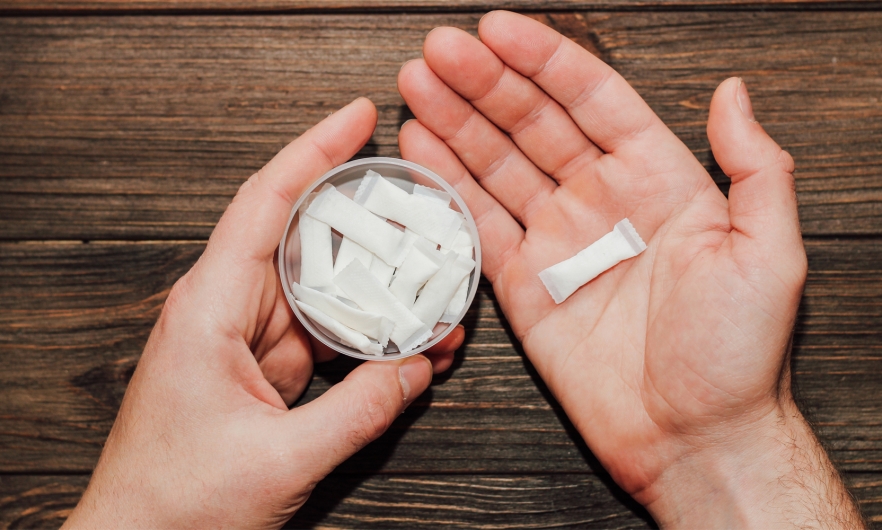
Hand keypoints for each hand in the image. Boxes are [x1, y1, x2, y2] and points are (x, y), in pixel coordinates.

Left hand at [62, 98, 462, 528]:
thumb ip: (360, 411)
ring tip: (435, 289)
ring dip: (376, 291)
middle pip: (308, 240)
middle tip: (425, 211)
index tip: (358, 116)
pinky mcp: (264, 369)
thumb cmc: (175, 504)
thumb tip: (418, 370)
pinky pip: (324, 334)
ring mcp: (248, 340)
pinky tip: (407, 343)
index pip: (266, 203)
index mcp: (211, 308)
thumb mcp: (281, 460)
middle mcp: (227, 310)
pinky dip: (365, 335)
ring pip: (324, 290)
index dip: (314, 151)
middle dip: (370, 224)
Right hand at [398, 12, 862, 527]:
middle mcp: (602, 202)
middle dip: (483, 83)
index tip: (498, 30)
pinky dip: (448, 187)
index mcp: (658, 180)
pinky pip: (479, 226)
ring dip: (456, 122)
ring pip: (497, 165)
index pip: (592, 100)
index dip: (543, 62)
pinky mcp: (524, 286)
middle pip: (532, 123)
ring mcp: (558, 241)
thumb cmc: (738, 354)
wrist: (693, 436)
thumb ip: (756, 167)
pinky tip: (422, 149)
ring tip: (417, 82)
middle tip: (438, 49)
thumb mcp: (770, 252)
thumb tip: (734, 92)